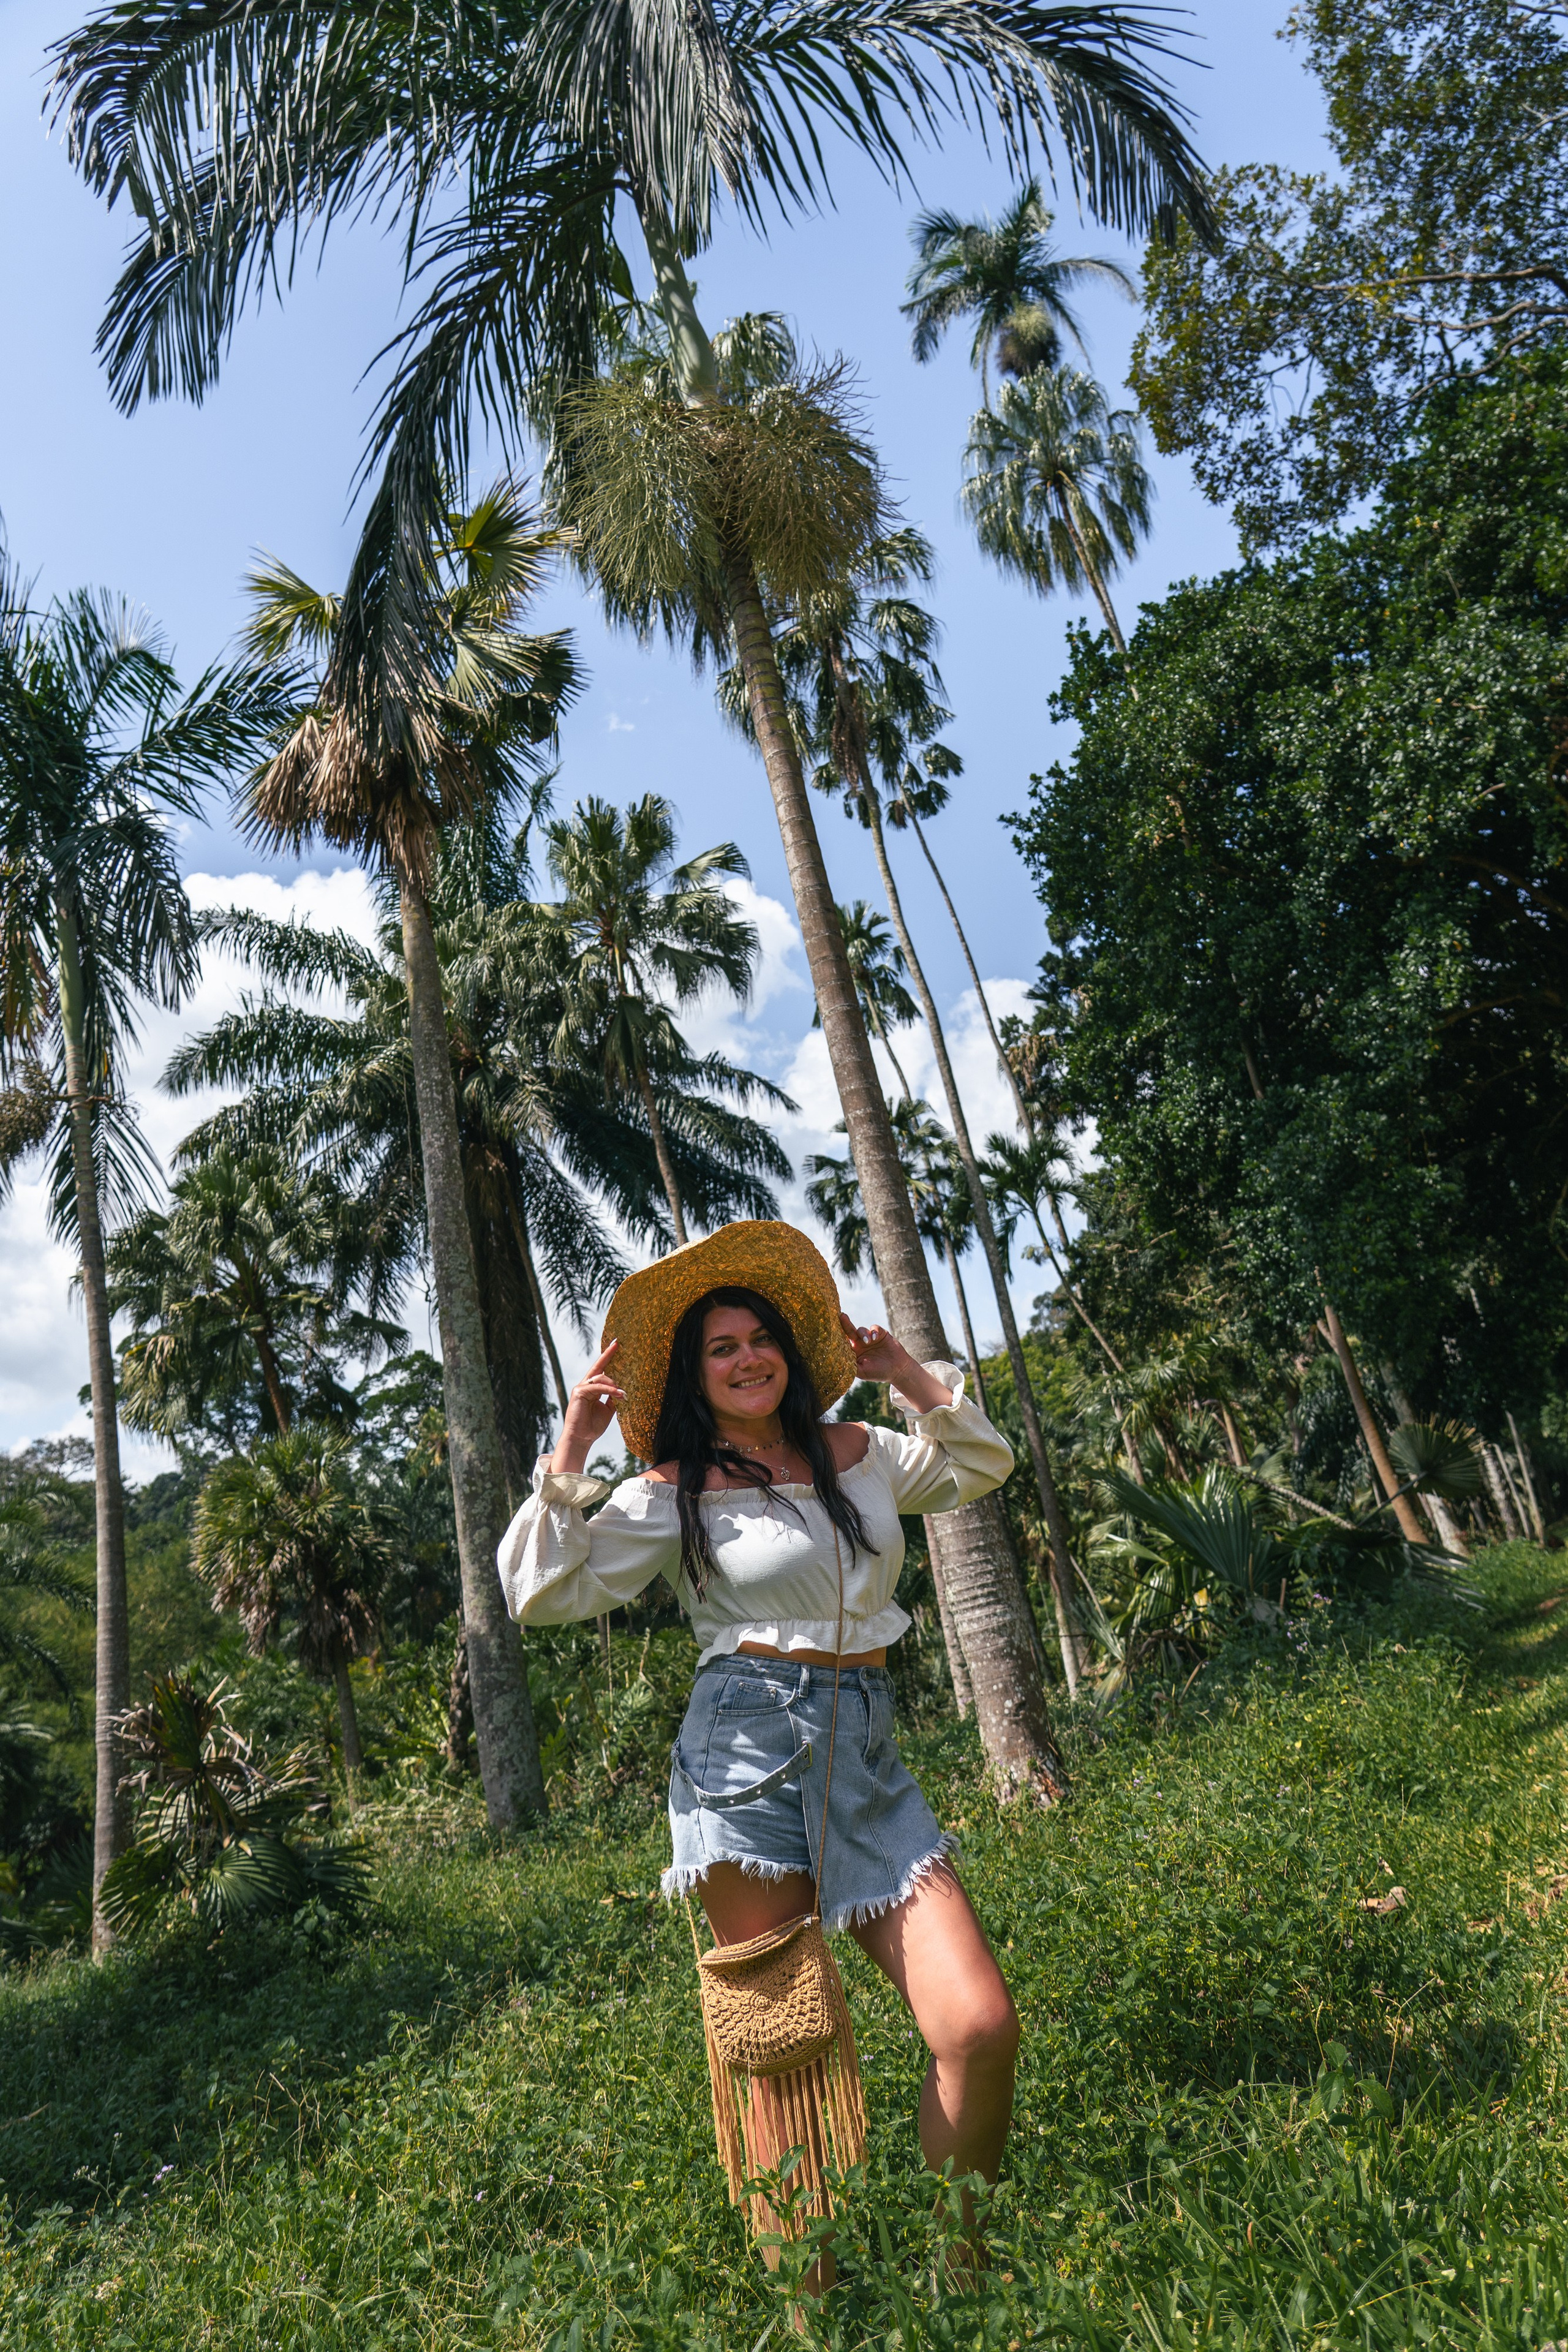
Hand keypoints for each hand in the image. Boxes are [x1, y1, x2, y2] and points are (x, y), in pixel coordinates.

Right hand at [550, 1340, 625, 1472]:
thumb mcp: (608, 1410)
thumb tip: (623, 1390)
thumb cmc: (593, 1426)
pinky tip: (618, 1393)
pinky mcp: (578, 1392)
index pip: (602, 1370)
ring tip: (624, 1392)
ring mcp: (581, 1388)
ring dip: (614, 1384)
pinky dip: (609, 1390)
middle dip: (608, 1355)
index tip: (616, 1345)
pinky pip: (597, 1387)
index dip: (608, 1358)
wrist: (581, 1438)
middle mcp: (586, 1385)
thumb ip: (613, 1398)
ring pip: (600, 1377)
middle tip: (617, 1344)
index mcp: (593, 1389)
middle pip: (599, 1367)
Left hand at [839, 1314, 954, 1414]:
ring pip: (861, 1330)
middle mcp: (860, 1343)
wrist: (898, 1370)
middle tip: (841, 1316)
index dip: (837, 1336)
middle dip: (845, 1323)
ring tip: (868, 1341)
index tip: (831, 1330)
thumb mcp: (863, 1372)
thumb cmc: (878, 1373)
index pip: (843, 1342)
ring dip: (863, 1333)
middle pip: (850, 1331)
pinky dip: (874, 1331)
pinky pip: (874, 1328)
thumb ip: (851, 1367)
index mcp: (854, 1352)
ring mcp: (870, 1338)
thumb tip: (838, 1362)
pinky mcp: (881, 1334)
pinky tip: (875, 1338)